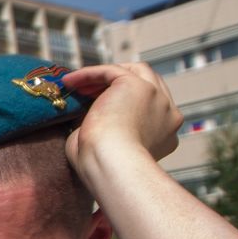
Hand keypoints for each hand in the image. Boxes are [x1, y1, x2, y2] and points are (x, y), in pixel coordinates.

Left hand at [59, 63, 182, 172]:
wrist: (110, 164)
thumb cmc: (103, 167)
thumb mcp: (112, 151)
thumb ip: (110, 134)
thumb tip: (85, 122)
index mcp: (166, 135)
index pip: (151, 109)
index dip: (125, 103)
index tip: (97, 106)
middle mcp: (167, 114)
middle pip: (148, 84)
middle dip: (119, 84)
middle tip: (88, 92)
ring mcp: (155, 97)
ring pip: (134, 71)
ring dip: (106, 76)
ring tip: (77, 84)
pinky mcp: (136, 84)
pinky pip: (110, 71)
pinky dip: (89, 73)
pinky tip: (69, 81)